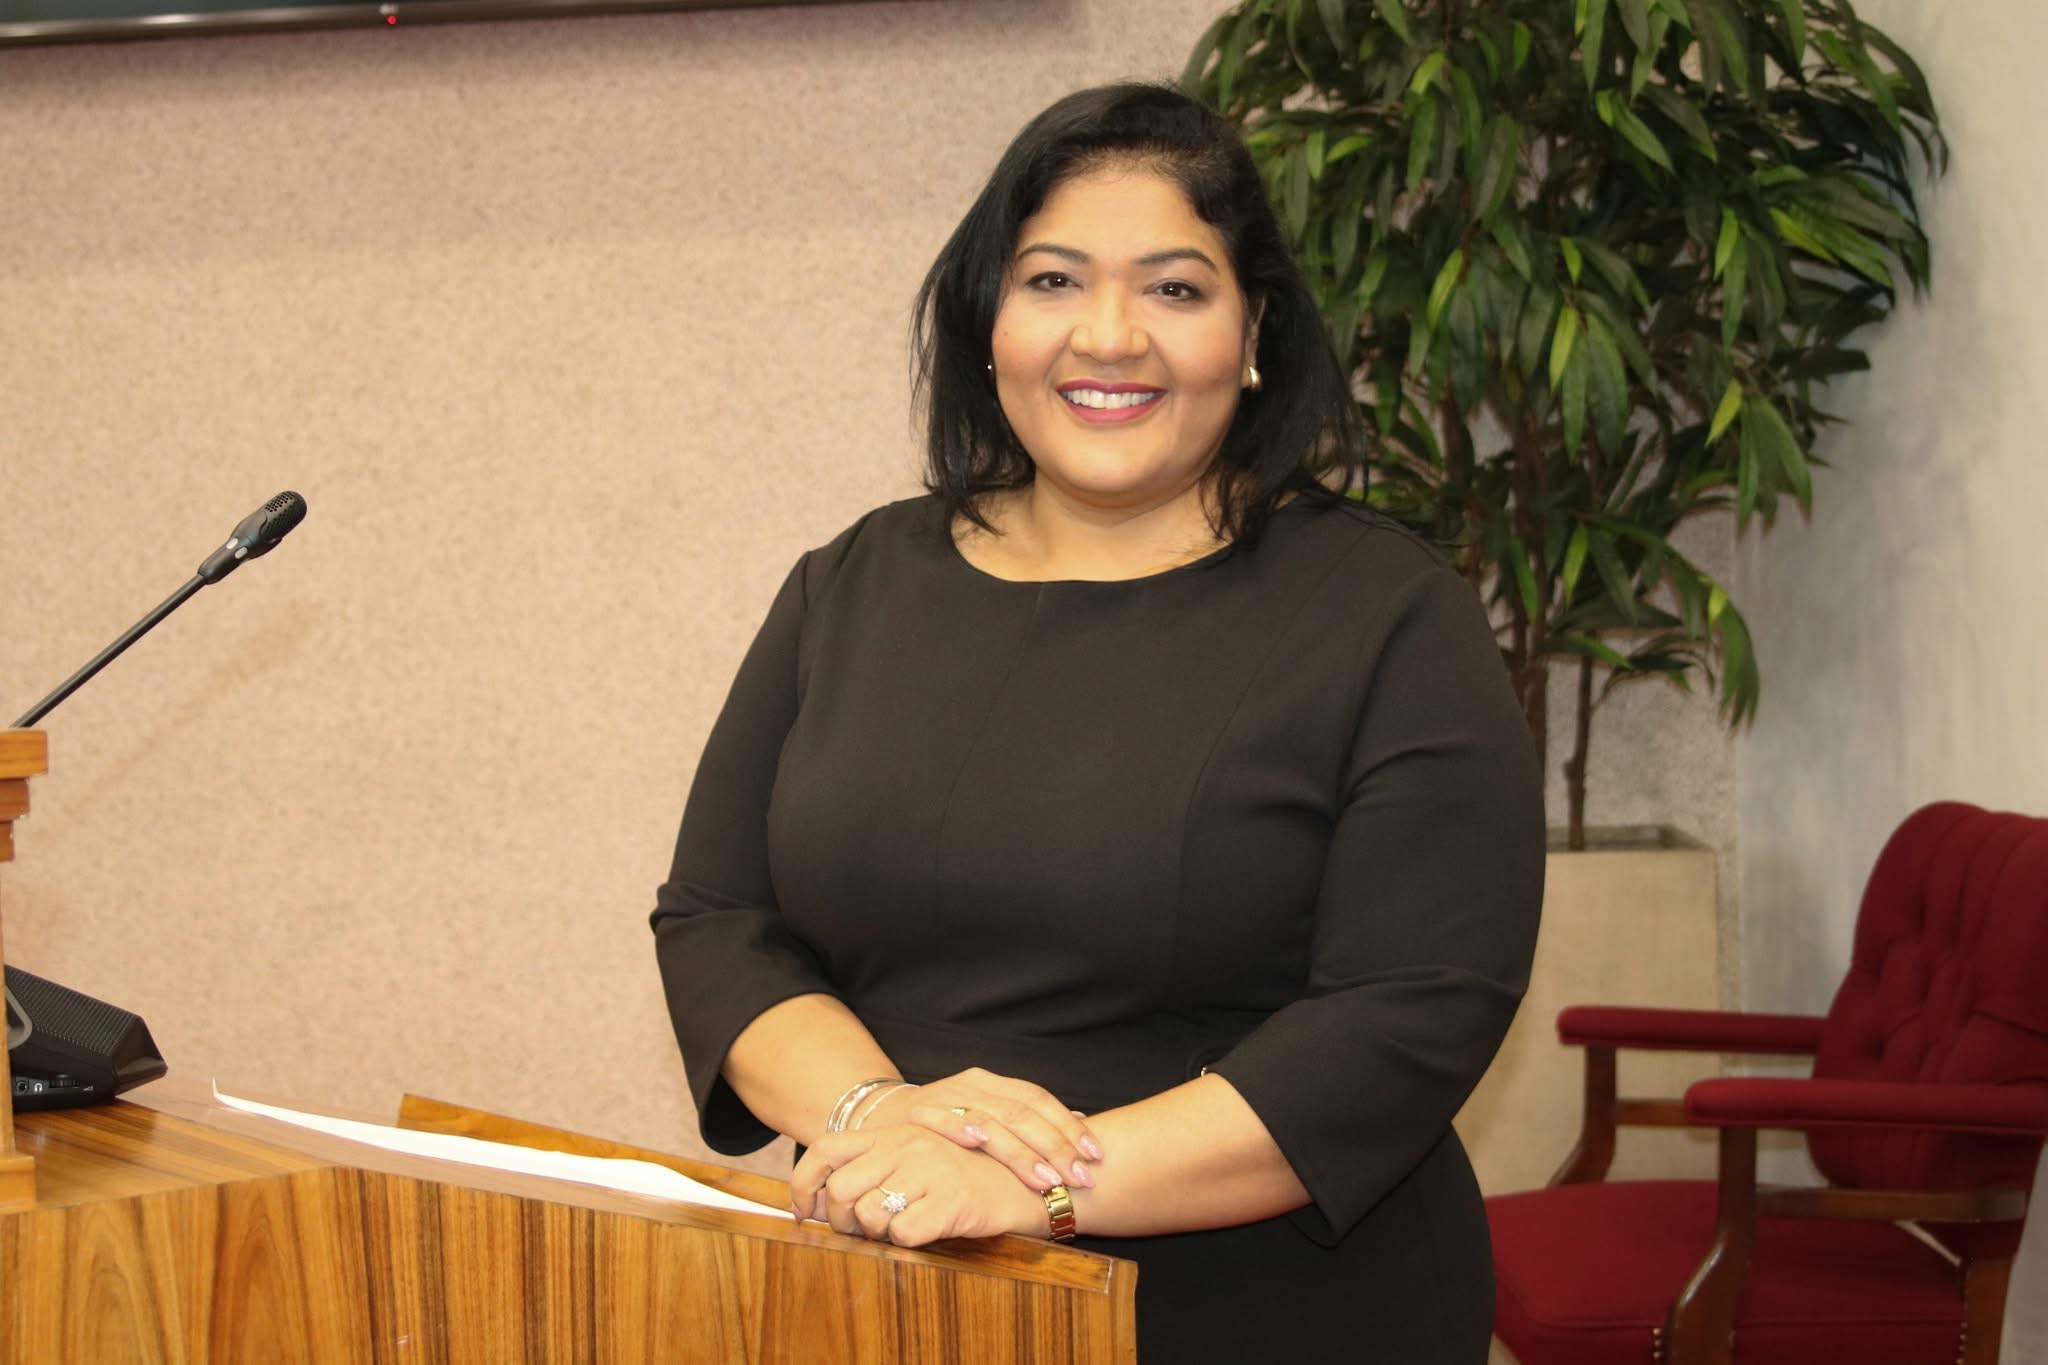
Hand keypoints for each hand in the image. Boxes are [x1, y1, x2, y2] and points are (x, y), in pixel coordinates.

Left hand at [791, 1124, 1050, 1247]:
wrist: (1036, 1180)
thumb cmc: (974, 1174)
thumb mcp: (922, 1156)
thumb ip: (878, 1167)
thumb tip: (823, 1200)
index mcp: (896, 1131)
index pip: (827, 1149)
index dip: (804, 1184)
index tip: (804, 1212)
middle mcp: (907, 1144)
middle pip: (841, 1190)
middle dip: (841, 1221)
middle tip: (861, 1233)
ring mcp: (929, 1169)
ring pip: (868, 1214)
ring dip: (877, 1234)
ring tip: (902, 1229)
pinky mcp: (951, 1199)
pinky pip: (903, 1233)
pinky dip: (907, 1242)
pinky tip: (927, 1233)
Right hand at [859, 1067, 1102, 1191]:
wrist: (879, 1116)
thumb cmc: (942, 1127)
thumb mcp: (986, 1116)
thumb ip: (1027, 1121)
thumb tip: (1083, 1124)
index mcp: (995, 1083)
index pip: (1040, 1100)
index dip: (1068, 1127)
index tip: (1095, 1156)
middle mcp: (975, 1084)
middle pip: (1023, 1112)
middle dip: (1055, 1147)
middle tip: (1079, 1177)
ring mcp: (947, 1095)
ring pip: (993, 1119)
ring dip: (1020, 1152)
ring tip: (1046, 1179)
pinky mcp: (920, 1112)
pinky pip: (945, 1117)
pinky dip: (963, 1128)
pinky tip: (981, 1143)